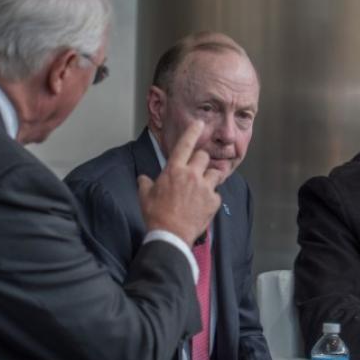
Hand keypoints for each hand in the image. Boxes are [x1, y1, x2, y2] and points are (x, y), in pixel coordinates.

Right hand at [138, 121, 222, 244]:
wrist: (170, 236)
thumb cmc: (155, 215)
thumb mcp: (144, 196)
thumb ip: (145, 183)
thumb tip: (142, 178)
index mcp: (174, 170)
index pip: (185, 144)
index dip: (193, 131)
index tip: (199, 123)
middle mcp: (192, 175)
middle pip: (204, 156)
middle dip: (200, 161)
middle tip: (195, 171)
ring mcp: (205, 188)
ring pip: (215, 173)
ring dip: (210, 177)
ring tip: (202, 187)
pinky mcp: (213, 201)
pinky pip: (216, 194)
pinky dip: (211, 198)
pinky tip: (203, 205)